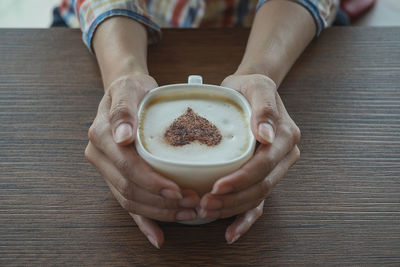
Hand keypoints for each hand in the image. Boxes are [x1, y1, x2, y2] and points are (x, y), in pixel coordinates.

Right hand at [85, 73, 199, 248]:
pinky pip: (128, 203)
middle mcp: (101, 157)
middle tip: (191, 203)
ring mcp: (107, 170)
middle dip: (160, 202)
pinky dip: (143, 222)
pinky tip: (158, 235)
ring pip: (130, 201)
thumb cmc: (132, 90)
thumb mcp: (128, 89)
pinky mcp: (117, 177)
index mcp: (102, 137)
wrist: (127, 92)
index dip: (152, 183)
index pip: (127, 167)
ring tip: (188, 213)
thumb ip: (123, 111)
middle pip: (129, 189)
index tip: (178, 190)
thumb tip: (122, 136)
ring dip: (159, 212)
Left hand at [199, 74, 300, 243]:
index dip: (241, 179)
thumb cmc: (249, 88)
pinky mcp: (262, 176)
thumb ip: (264, 108)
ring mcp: (275, 169)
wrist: (249, 91)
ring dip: (233, 209)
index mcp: (284, 137)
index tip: (217, 186)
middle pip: (261, 186)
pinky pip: (258, 202)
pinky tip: (230, 232)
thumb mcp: (257, 86)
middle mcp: (283, 156)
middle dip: (234, 199)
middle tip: (205, 205)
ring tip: (207, 212)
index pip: (263, 164)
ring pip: (257, 197)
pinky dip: (245, 218)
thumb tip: (266, 135)